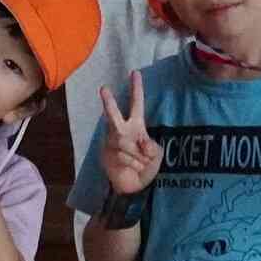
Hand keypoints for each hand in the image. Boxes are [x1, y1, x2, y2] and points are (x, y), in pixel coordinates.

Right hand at [96, 75, 163, 196]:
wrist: (135, 187)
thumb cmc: (147, 166)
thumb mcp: (156, 154)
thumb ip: (151, 146)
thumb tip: (141, 142)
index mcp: (136, 126)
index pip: (136, 104)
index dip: (136, 89)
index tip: (135, 73)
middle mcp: (122, 130)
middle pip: (114, 115)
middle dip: (109, 103)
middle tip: (103, 88)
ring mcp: (112, 142)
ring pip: (123, 141)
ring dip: (137, 154)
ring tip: (141, 162)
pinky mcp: (107, 155)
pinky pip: (121, 155)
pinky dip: (132, 163)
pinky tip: (133, 168)